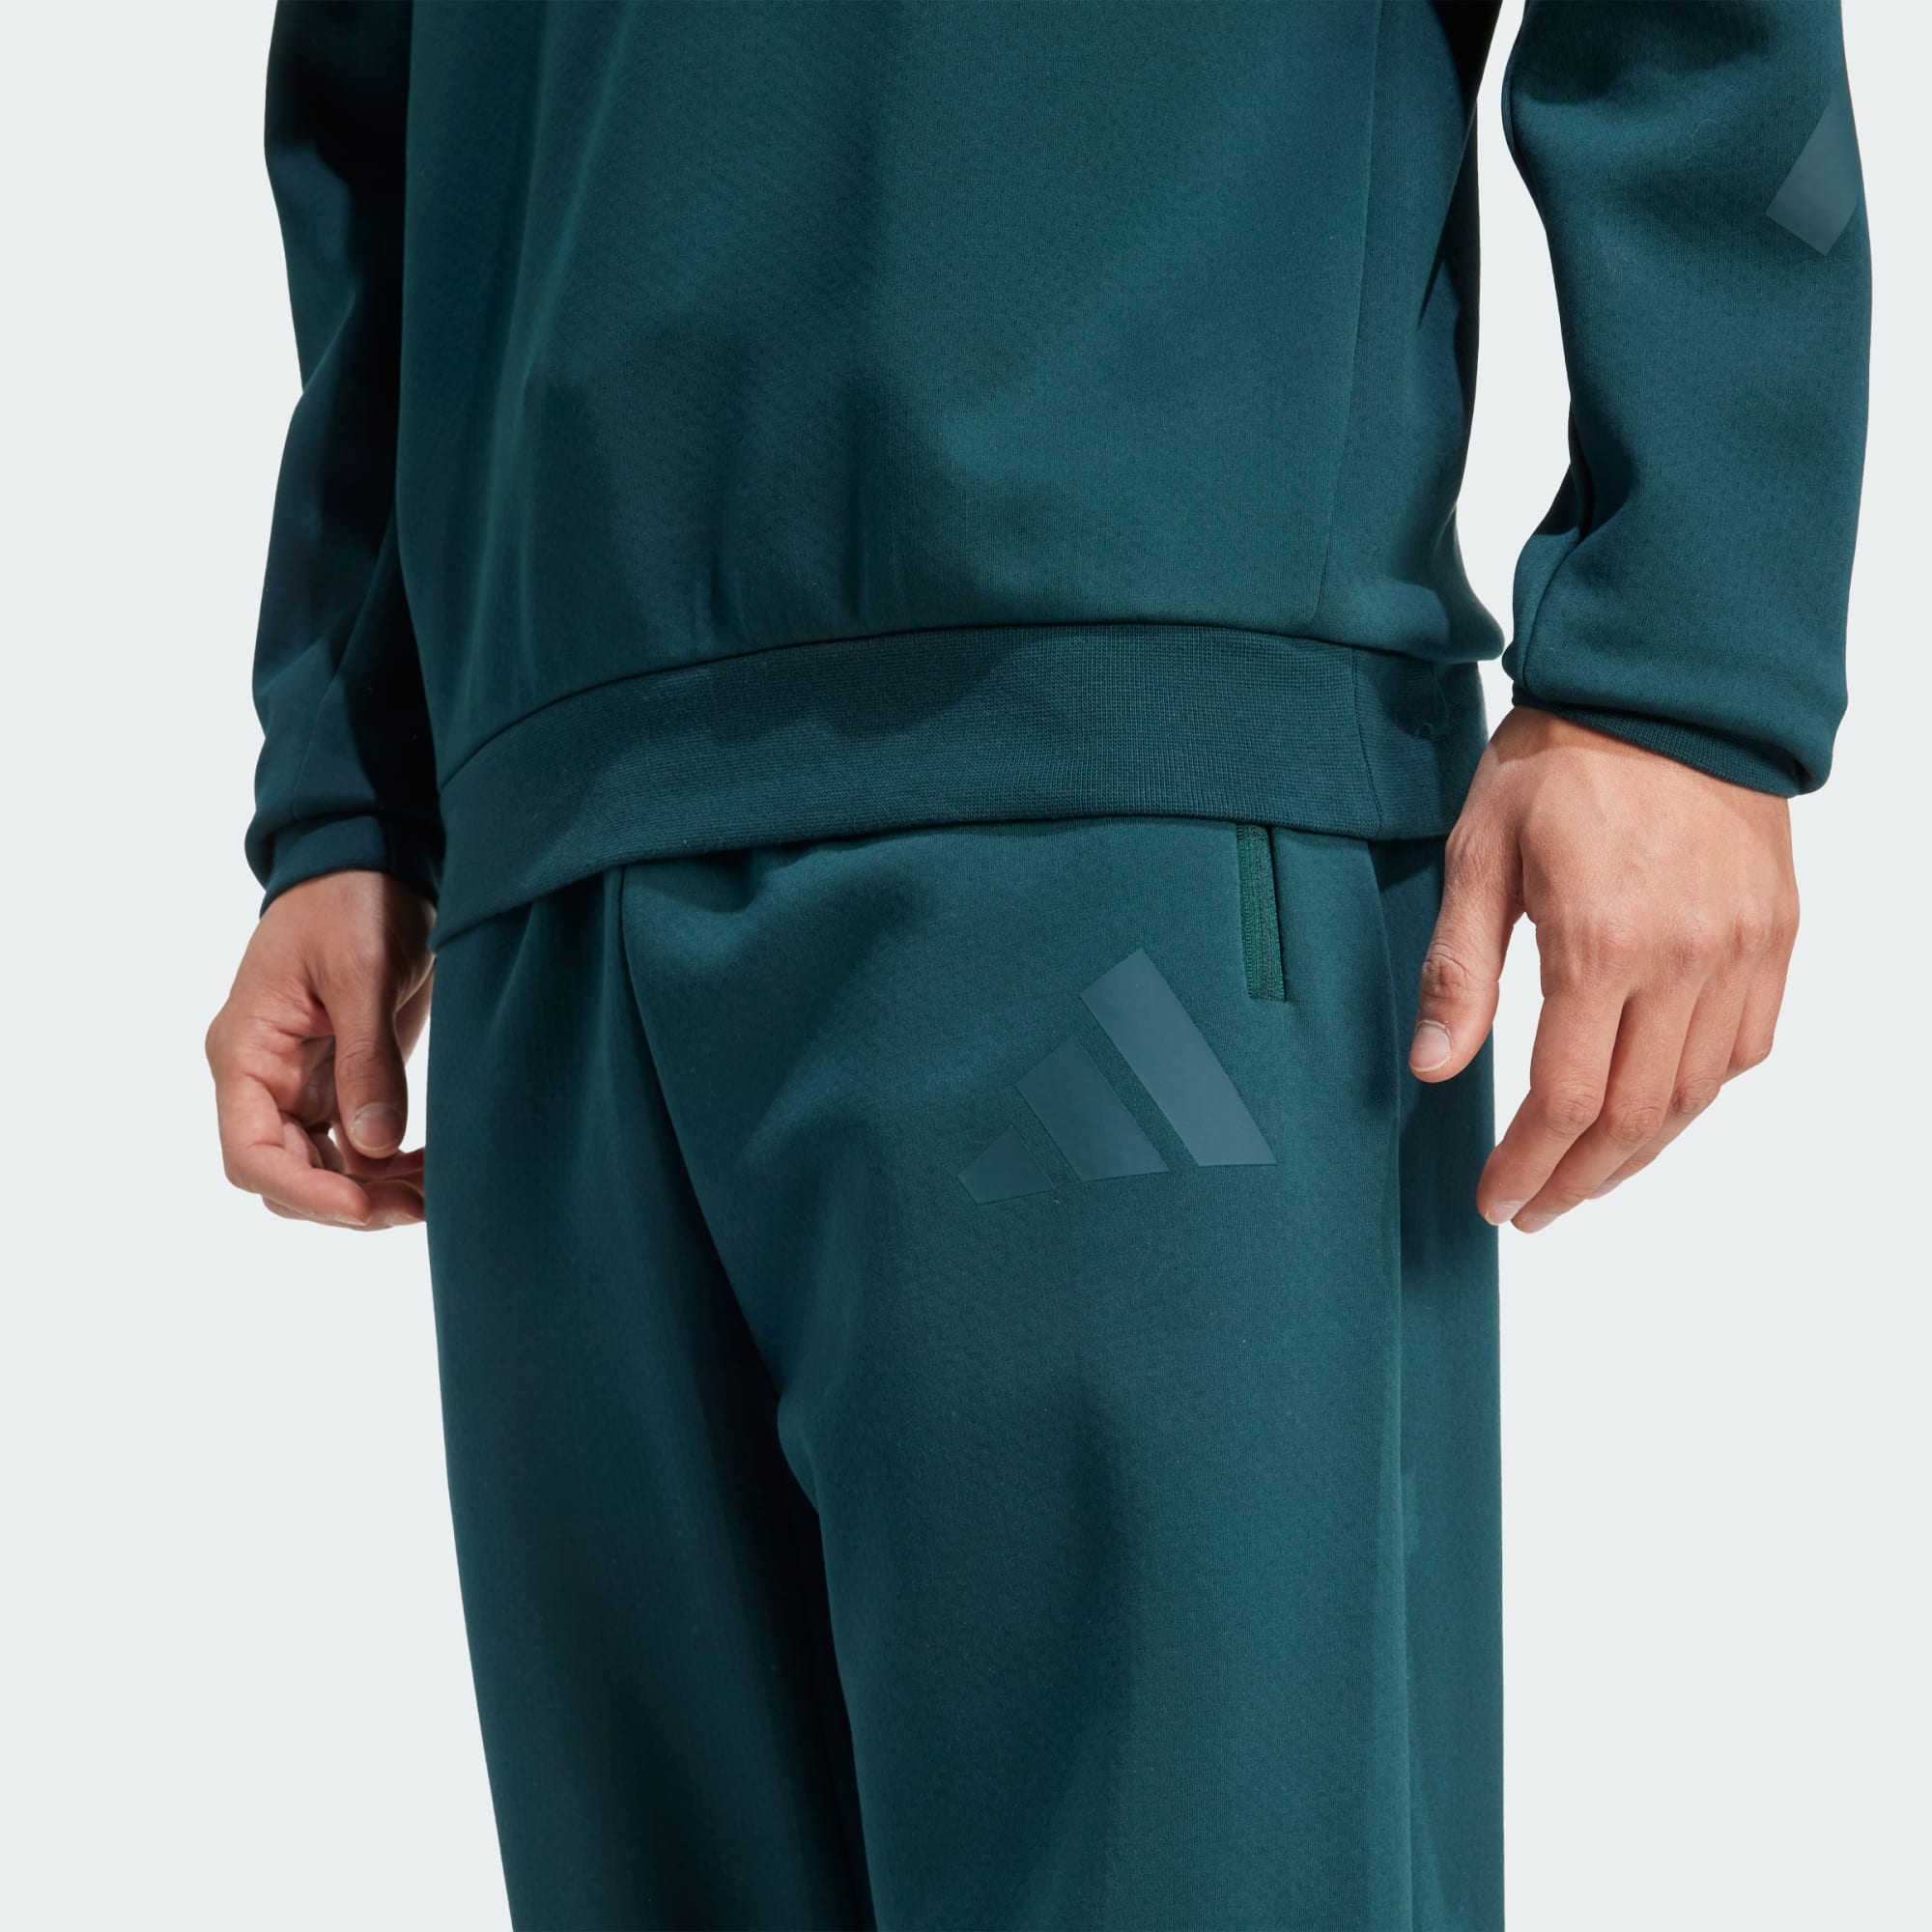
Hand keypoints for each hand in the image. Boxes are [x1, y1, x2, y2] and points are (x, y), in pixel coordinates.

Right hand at [206, 869, 434, 1230]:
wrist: (372, 858)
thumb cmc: (352, 900)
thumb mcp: (360, 972)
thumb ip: (367, 1060)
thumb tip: (376, 1146)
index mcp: (247, 1052)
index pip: (250, 1152)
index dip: (304, 1190)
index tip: (363, 1207)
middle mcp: (265, 1079)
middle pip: (286, 1175)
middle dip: (348, 1202)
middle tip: (420, 1206)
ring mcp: (302, 1085)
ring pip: (323, 1170)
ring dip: (375, 1192)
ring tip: (440, 1192)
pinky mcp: (341, 1082)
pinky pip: (355, 1147)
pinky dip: (391, 1167)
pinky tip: (435, 1169)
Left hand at [1410, 709, 1798, 1232]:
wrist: (1671, 685)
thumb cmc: (1560, 759)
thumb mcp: (1480, 852)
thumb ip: (1458, 969)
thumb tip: (1432, 1067)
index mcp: (1601, 942)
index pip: (1565, 1098)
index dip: (1528, 1165)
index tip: (1497, 1202)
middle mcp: (1685, 958)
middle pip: (1635, 1116)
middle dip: (1578, 1180)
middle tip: (1533, 1211)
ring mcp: (1742, 949)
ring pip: (1697, 1095)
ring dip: (1639, 1153)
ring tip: (1584, 1178)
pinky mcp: (1776, 934)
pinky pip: (1748, 1047)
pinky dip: (1699, 1095)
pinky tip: (1655, 1111)